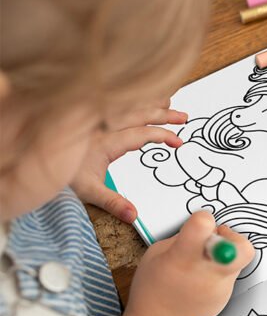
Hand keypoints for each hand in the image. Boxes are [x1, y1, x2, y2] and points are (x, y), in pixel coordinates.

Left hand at [71, 101, 187, 222]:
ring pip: (128, 104)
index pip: (141, 134)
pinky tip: (140, 100)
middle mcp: (103, 125)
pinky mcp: (91, 116)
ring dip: (150, 103)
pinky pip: (116, 103)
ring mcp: (97, 118)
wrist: (33, 156)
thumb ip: (113, 202)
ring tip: (169, 101)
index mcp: (106, 141)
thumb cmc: (60, 171)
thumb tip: (134, 216)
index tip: (178, 142)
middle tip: (184, 118)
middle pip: (139, 114)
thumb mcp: (88, 190)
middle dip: (164, 114)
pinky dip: (132, 99)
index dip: (162, 135)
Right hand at [126, 211, 254, 315]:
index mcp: (183, 258)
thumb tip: (204, 230)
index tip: (197, 227)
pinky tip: (202, 277)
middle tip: (216, 239)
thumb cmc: (152, 289)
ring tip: (204, 262)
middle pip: (243, 247)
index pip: (204, 225)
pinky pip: (231, 273)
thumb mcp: (156, 254)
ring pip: (238, 258)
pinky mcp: (226, 296)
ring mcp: (220, 287)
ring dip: (225, 252)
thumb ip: (183, 238)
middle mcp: (206, 272)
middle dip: (233, 236)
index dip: (203, 219)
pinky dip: (220, 268)